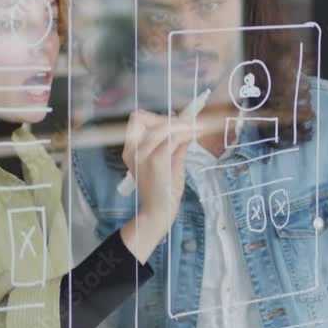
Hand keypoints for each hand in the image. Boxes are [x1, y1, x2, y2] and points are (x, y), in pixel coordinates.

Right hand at [119, 111, 193, 262]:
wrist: (160, 211)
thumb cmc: (163, 188)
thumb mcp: (166, 161)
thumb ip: (173, 143)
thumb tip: (187, 125)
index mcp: (130, 149)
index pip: (136, 119)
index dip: (156, 116)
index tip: (173, 121)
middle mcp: (132, 150)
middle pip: (145, 118)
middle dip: (169, 118)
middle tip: (188, 124)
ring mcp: (143, 154)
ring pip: (163, 126)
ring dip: (183, 125)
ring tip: (197, 128)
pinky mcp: (157, 160)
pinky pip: (174, 138)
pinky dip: (187, 134)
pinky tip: (195, 135)